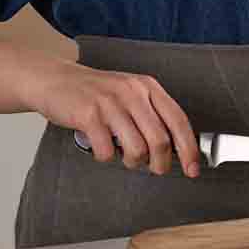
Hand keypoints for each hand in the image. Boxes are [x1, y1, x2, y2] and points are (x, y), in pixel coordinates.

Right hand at [30, 63, 200, 176]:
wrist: (55, 79)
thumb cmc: (96, 92)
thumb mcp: (130, 94)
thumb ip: (152, 114)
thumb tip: (176, 147)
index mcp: (147, 86)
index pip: (178, 121)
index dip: (189, 149)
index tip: (192, 169)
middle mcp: (132, 92)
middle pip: (160, 140)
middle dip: (161, 163)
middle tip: (155, 169)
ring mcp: (110, 103)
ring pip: (137, 149)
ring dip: (133, 162)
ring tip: (123, 155)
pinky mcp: (88, 114)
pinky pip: (107, 151)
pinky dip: (105, 157)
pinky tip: (99, 146)